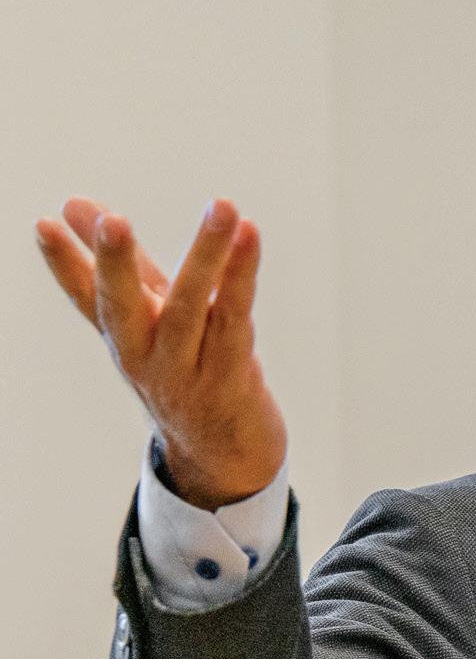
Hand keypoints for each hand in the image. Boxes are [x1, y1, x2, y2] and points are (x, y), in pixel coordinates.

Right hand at [33, 194, 286, 508]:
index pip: (86, 296)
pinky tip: (249, 236)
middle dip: (116, 265)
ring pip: (190, 309)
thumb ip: (121, 262)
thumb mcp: (149, 318)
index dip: (64, 263)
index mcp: (122, 337)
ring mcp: (185, 372)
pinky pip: (234, 321)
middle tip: (113, 223)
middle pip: (124, 308)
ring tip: (223, 207)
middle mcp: (145, 356)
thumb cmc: (185, 372)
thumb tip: (71, 203)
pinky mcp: (229, 380)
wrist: (226, 456)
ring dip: (206, 256)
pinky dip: (242, 277)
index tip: (43, 226)